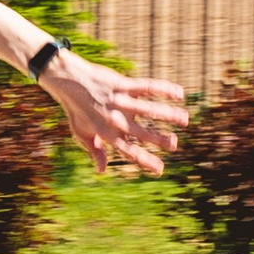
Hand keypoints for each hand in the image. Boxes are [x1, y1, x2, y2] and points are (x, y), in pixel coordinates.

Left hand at [41, 52, 189, 174]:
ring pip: (149, 109)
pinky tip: (179, 93)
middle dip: (160, 139)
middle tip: (175, 144)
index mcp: (107, 134)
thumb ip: (95, 151)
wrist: (69, 82)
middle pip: (142, 132)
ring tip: (185, 119)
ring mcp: (120, 101)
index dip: (145, 161)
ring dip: (168, 114)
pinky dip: (164, 89)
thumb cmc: (76, 110)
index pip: (129, 152)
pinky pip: (147, 86)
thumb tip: (101, 171)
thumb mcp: (81, 134)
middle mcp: (115, 119)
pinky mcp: (123, 85)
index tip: (160, 170)